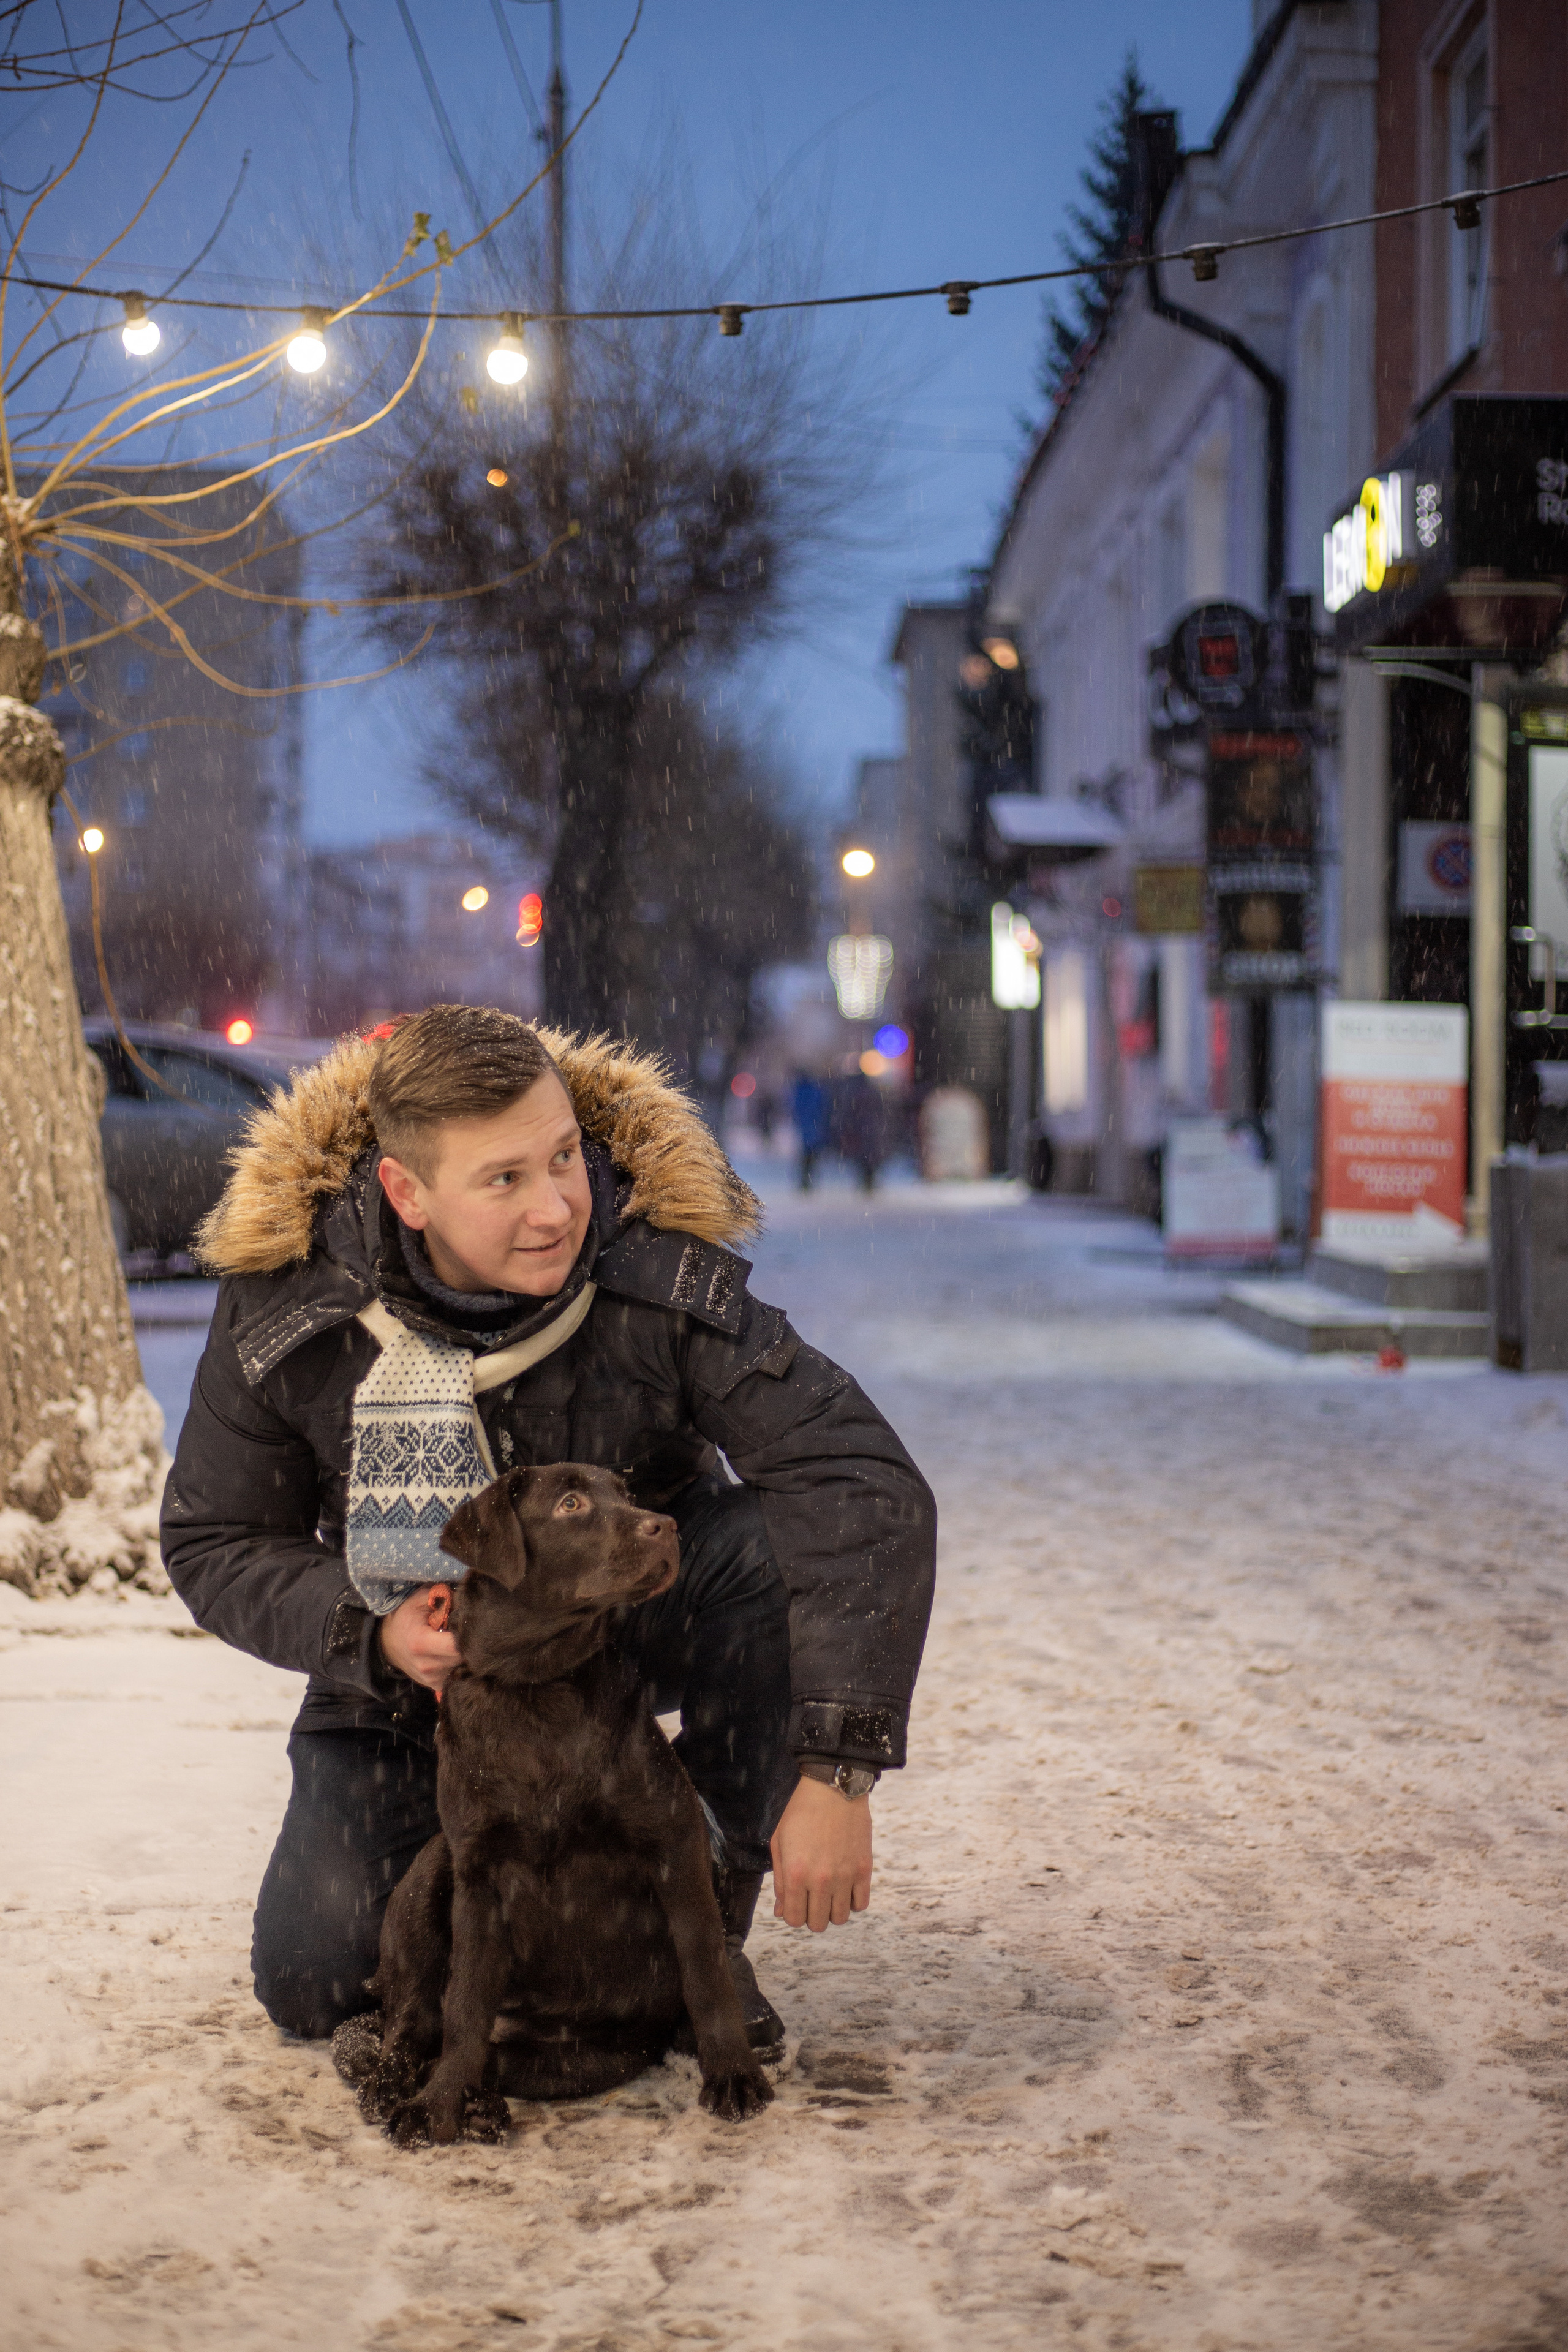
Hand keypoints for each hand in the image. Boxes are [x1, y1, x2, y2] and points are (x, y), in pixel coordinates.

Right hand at [378, 1586, 460, 1691]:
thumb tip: (468, 1600)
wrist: (389, 1643)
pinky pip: (457, 1675)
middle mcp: (426, 1666)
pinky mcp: (435, 1686)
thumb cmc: (407, 1616)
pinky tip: (453, 1652)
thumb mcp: (421, 1598)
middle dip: (470, 1644)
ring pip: (463, 1667)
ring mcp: (431, 1679)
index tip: (473, 1623)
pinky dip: (460, 1664)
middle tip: (469, 1630)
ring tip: (457, 1640)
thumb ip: (444, 1597)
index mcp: (420, 1643)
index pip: (456, 1645)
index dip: (469, 1634)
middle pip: (463, 1657)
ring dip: (466, 1655)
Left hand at [769, 1774, 872, 1931]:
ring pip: (840, 1918)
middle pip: (817, 1923)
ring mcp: (845, 1876)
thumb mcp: (779, 1843)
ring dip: (832, 1910)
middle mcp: (820, 1880)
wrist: (832, 1788)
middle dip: (811, 1915)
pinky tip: (845, 1887)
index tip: (795, 1902)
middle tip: (811, 1897)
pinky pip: (860, 1904)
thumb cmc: (800, 1813)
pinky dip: (852, 1901)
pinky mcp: (864, 1869)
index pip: (794, 1919)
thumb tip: (782, 1912)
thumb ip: (780, 1881)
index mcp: (795, 1874)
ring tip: (828, 1892)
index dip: (792, 1914)